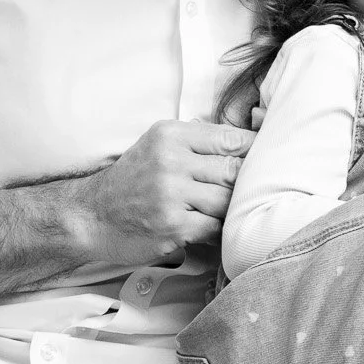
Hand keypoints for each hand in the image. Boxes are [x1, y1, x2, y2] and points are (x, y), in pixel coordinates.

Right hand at [78, 119, 254, 261]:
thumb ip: (198, 142)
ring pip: (227, 200)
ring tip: (235, 211)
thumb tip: (250, 139)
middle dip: (248, 183)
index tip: (272, 159)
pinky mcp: (173, 225)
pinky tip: (217, 228)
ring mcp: (171, 194)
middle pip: (234, 169)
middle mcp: (170, 160)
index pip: (230, 139)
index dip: (257, 151)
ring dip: (233, 208)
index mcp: (170, 135)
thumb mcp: (158, 147)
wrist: (91, 215)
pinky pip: (216, 226)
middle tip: (259, 190)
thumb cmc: (133, 181)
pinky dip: (221, 229)